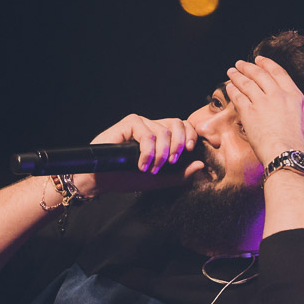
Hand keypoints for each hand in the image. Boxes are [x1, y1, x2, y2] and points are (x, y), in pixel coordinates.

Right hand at [74, 113, 204, 196]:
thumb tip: (201, 165)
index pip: (183, 126)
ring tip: (150, 169)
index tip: (190, 150)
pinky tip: (141, 164)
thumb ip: (180, 174)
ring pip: (163, 132)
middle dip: (179, 144)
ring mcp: (141, 123)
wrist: (103, 180)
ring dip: (160, 154)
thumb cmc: (128, 178)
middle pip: (177, 124)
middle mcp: (152, 126)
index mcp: (162, 136)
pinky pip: (148, 134)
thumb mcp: (159, 180)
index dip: (190, 135)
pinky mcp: (129, 123)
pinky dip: (148, 152)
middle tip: (169, 162)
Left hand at [224, 56, 303, 168]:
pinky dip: (232, 90)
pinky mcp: (248, 113)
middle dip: (249, 67)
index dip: (268, 65)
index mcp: (296, 96)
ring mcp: (262, 103)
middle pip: (260, 75)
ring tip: (231, 71)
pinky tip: (228, 87)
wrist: (289, 158)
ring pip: (246, 83)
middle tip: (240, 63)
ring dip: (237, 75)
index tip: (259, 60)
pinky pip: (237, 96)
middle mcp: (278, 95)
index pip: (279, 74)